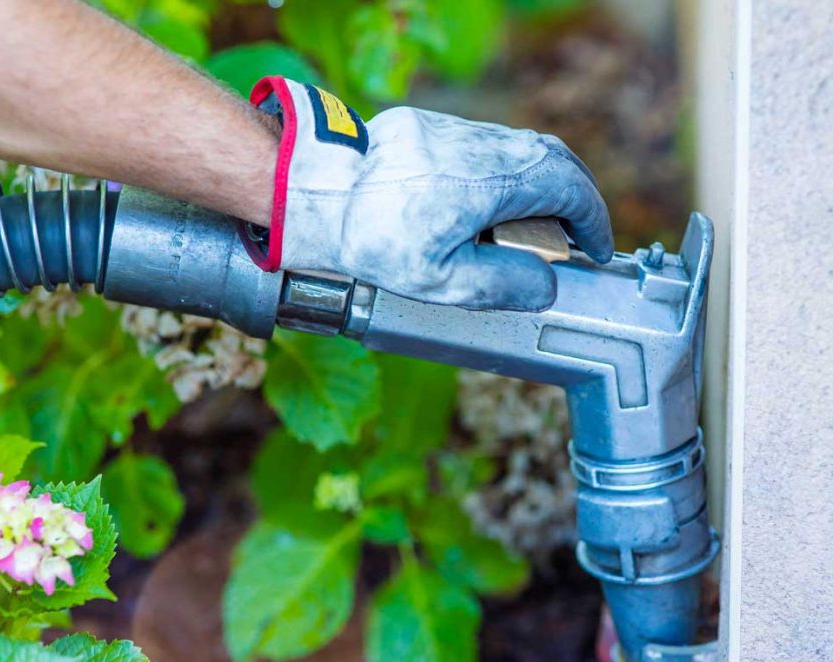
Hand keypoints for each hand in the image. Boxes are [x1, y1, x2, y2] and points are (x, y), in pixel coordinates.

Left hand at [241, 77, 612, 310]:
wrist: (315, 195)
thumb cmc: (373, 241)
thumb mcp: (442, 281)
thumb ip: (502, 284)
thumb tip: (545, 286)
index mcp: (493, 180)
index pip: (569, 190)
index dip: (591, 222)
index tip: (595, 249)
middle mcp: (481, 145)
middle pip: (551, 159)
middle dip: (572, 199)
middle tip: (573, 238)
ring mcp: (454, 130)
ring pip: (517, 149)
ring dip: (536, 184)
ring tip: (530, 228)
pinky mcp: (427, 126)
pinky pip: (482, 146)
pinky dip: (500, 172)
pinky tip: (486, 205)